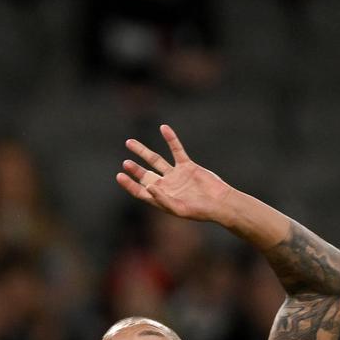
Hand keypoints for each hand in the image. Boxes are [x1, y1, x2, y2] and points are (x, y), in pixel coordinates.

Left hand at [116, 124, 232, 223]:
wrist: (220, 202)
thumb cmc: (200, 211)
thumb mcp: (179, 209)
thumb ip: (162, 199)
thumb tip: (148, 187)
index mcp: (160, 198)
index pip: (140, 190)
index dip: (129, 184)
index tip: (120, 175)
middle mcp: (166, 186)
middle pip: (145, 174)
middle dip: (135, 169)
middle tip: (125, 162)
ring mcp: (176, 175)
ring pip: (156, 160)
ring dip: (143, 152)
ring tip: (129, 142)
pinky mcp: (187, 166)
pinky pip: (176, 150)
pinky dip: (170, 139)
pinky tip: (163, 128)